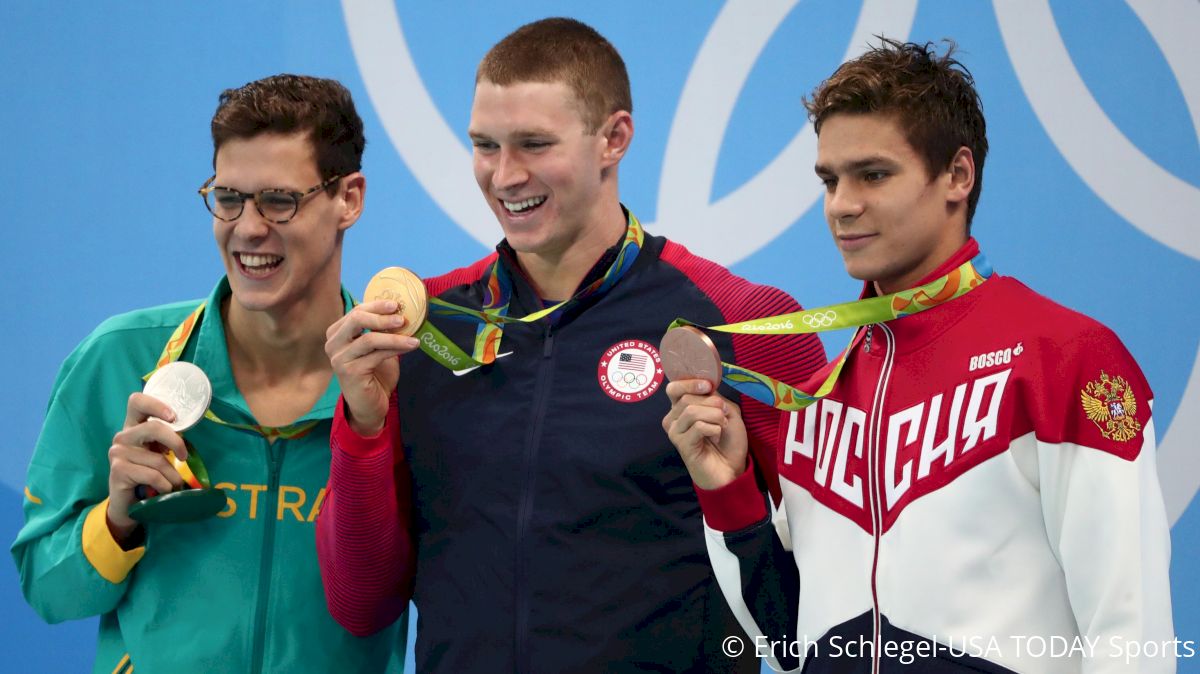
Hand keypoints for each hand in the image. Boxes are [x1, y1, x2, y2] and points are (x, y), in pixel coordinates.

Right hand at [106, 392, 188, 540]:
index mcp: (133, 426)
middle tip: (184, 456)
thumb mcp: (158, 453)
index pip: (137, 401)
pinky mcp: (118, 470)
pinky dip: (165, 485)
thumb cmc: (148, 474)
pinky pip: (153, 475)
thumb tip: (186, 436)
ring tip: (174, 483)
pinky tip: (164, 490)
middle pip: (153, 427)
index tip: (174, 417)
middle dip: (176, 442)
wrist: (129, 503)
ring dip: (173, 475)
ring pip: (158, 459)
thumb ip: (166, 440)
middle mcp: (122, 436)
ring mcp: (117, 452)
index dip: (156, 405)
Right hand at [325, 300, 420, 435]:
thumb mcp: (377, 347)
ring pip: (369, 338)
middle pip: (357, 319)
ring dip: (395, 336)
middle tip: (402, 318)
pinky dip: (396, 348)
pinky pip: (377, 354)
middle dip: (382, 316)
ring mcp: (339, 358)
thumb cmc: (374, 374)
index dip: (377, 306)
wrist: (369, 405)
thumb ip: (381, 330)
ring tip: (413, 337)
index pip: (356, 311)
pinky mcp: (350, 371)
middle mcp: (333, 344)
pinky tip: (410, 346)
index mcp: (337, 333)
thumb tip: (401, 311)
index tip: (396, 304)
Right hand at [662, 379, 748, 490]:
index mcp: (681, 407)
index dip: (690, 383)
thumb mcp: (727, 411)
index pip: (674, 388)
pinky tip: (716, 437)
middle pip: (687, 398)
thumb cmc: (728, 441)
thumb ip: (714, 397)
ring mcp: (675, 432)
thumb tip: (706, 387)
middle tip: (723, 415)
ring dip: (714, 416)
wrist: (731, 469)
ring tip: (722, 426)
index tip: (708, 386)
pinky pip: (698, 427)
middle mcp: (674, 418)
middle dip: (712, 403)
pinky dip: (713, 428)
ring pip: (691, 411)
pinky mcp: (681, 445)